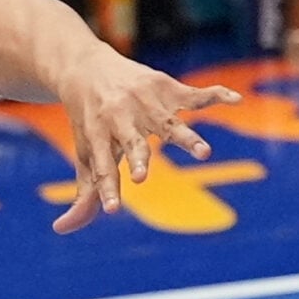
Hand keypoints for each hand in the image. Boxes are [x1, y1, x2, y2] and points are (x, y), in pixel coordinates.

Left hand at [51, 52, 238, 232]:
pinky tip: (235, 100)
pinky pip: (194, 94)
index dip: (106, 188)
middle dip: (138, 159)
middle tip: (144, 177)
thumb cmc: (87, 120)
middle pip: (132, 142)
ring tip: (205, 154)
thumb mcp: (84, 153)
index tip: (112, 209)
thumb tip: (62, 229)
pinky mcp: (165, 87)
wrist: (86, 68)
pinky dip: (215, 96)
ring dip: (186, 138)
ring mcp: (145, 101)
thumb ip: (84, 192)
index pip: (102, 166)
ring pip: (168, 123)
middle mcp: (120, 117)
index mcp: (96, 135)